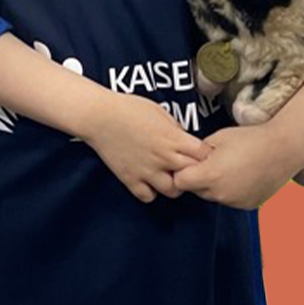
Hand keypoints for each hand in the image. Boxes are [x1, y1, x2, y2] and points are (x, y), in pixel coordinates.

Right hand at [85, 94, 210, 203]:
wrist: (99, 116)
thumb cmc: (128, 108)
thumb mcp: (160, 112)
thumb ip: (176, 130)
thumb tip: (184, 140)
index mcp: (173, 139)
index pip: (204, 155)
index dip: (204, 155)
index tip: (198, 153)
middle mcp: (163, 157)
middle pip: (193, 175)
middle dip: (193, 171)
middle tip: (185, 165)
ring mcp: (147, 171)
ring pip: (173, 191)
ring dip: (173, 184)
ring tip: (167, 174)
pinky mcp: (130, 179)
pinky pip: (148, 196)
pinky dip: (150, 191)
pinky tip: (148, 180)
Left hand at [172, 121, 303, 209]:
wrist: (284, 149)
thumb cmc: (250, 139)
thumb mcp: (217, 138)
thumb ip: (197, 153)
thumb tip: (187, 160)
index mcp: (210, 175)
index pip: (180, 182)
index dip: (182, 171)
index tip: (189, 164)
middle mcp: (221, 193)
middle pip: (196, 190)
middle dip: (197, 178)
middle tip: (211, 162)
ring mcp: (235, 201)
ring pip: (212, 196)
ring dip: (214, 185)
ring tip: (230, 167)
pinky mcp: (247, 205)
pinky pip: (229, 200)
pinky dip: (230, 191)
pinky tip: (241, 175)